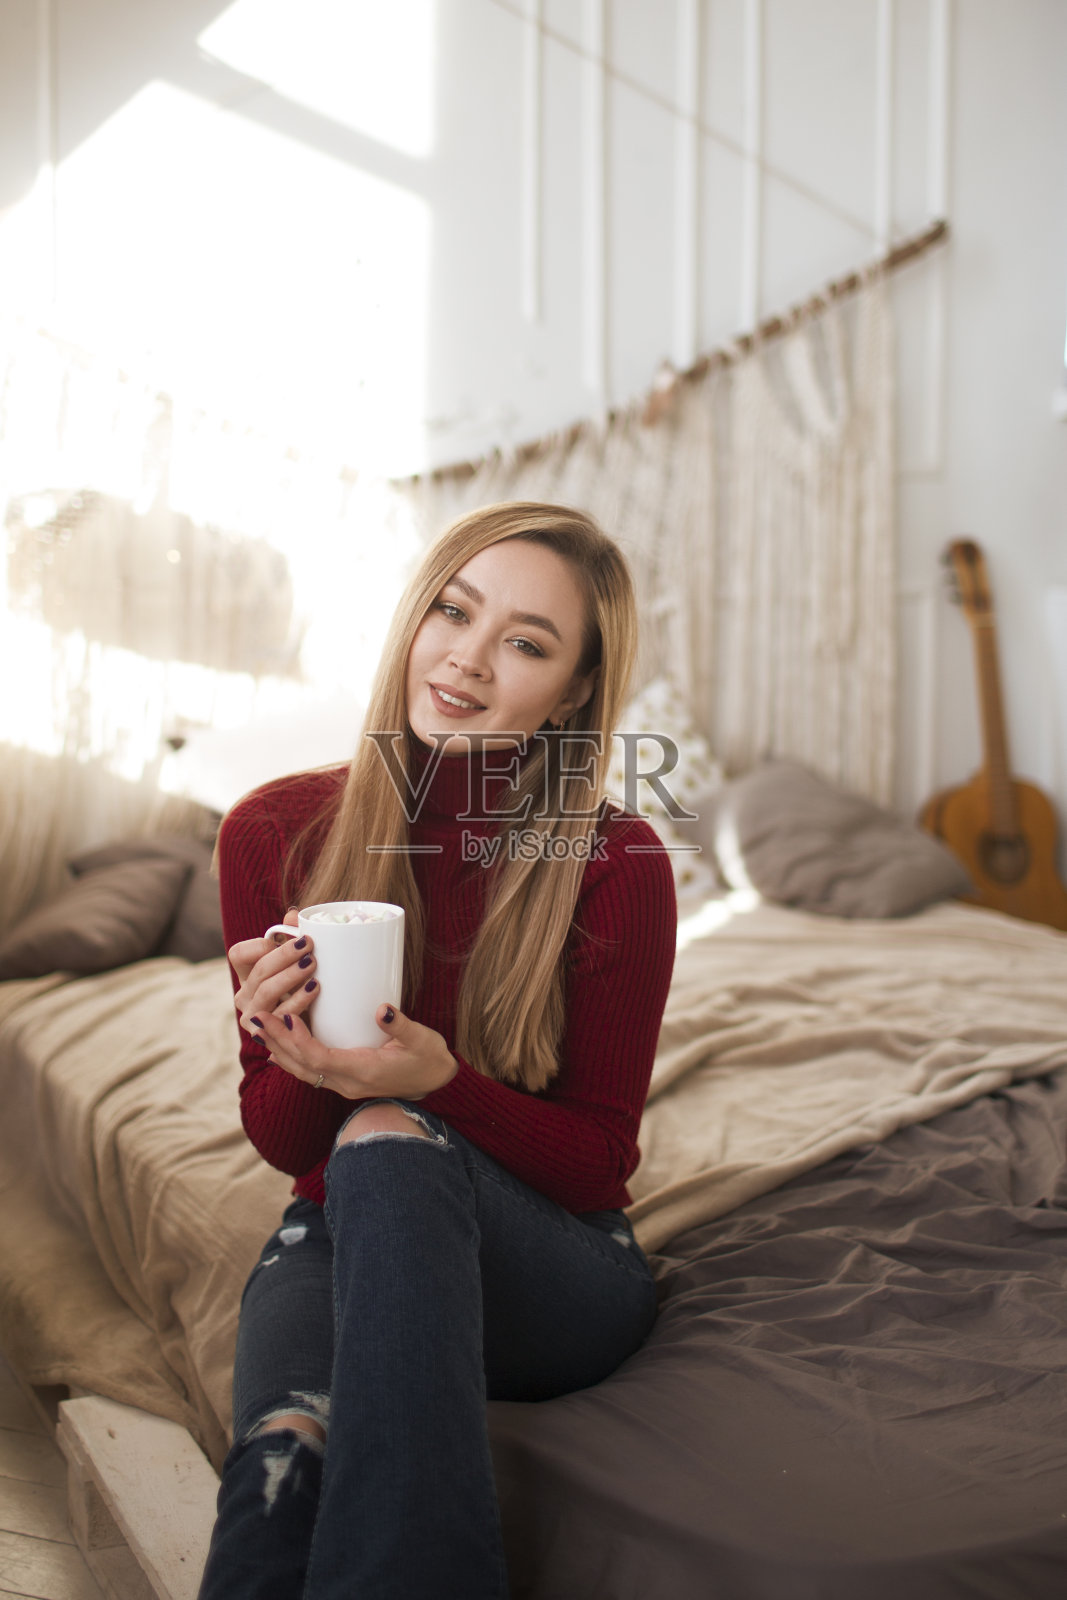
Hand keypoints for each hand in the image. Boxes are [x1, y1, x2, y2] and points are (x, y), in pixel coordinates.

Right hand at [229, 910, 317, 1036]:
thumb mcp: (299, 963)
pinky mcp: (264, 1034)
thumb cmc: (304, 989)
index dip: (260, 944)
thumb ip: (293, 938)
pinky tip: (313, 989)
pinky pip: (279, 1015)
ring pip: (266, 991)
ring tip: (312, 965)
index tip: (291, 937)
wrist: (314, 1029)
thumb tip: (294, 913)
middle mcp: (244, 994)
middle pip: (259, 970)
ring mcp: (251, 1015)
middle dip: (284, 955)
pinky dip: (298, 1000)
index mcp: (247, 974)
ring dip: (290, 976)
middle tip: (309, 945)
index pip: (239, 953)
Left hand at [251, 1005, 458, 1100]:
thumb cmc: (429, 1059)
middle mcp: (348, 1083)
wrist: (437, 1084)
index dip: (299, 1039)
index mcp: (363, 1071)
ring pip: (302, 1071)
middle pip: (303, 1066)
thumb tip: (383, 1009)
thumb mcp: (422, 1039)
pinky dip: (291, 1058)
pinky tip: (277, 1046)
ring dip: (278, 1049)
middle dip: (277, 1041)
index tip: (287, 1015)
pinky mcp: (345, 1080)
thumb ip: (400, 1025)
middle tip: (256, 1017)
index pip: (320, 1059)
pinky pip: (310, 1072)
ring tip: (258, 1028)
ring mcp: (345, 1085)